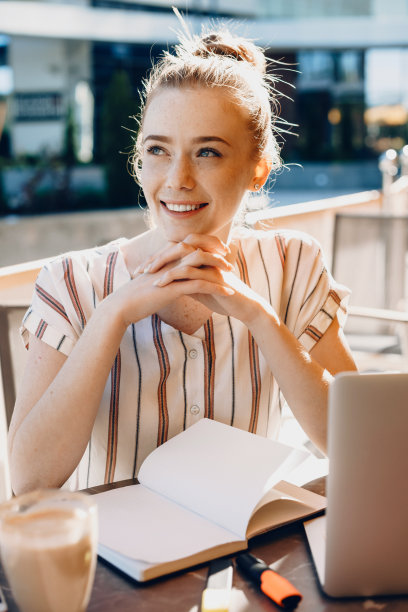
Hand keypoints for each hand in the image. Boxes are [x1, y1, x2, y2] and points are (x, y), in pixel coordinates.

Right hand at [107, 234, 236, 326]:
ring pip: (201, 263)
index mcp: (164, 259)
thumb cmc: (135, 297)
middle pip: (197, 247)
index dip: (204, 244)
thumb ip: (163, 277)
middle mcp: (168, 262)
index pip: (188, 244)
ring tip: (232, 274)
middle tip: (228, 258)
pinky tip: (229, 292)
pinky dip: (217, 287)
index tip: (218, 251)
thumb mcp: (151, 283)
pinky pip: (200, 284)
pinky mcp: (173, 288)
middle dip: (215, 250)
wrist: (121, 307)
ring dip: (219, 267)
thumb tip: (172, 279)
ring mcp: (171, 273)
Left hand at [140, 233, 271, 325]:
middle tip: (139, 270)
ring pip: (182, 254)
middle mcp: (206, 254)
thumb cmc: (221, 297)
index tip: (140, 269)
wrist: (243, 307)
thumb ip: (183, 281)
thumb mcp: (198, 288)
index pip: (175, 249)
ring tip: (146, 275)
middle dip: (156, 257)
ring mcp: (211, 262)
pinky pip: (191, 271)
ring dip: (162, 263)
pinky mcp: (214, 274)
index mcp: (201, 255)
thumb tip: (165, 283)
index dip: (157, 257)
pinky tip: (161, 284)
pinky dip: (173, 276)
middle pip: (176, 246)